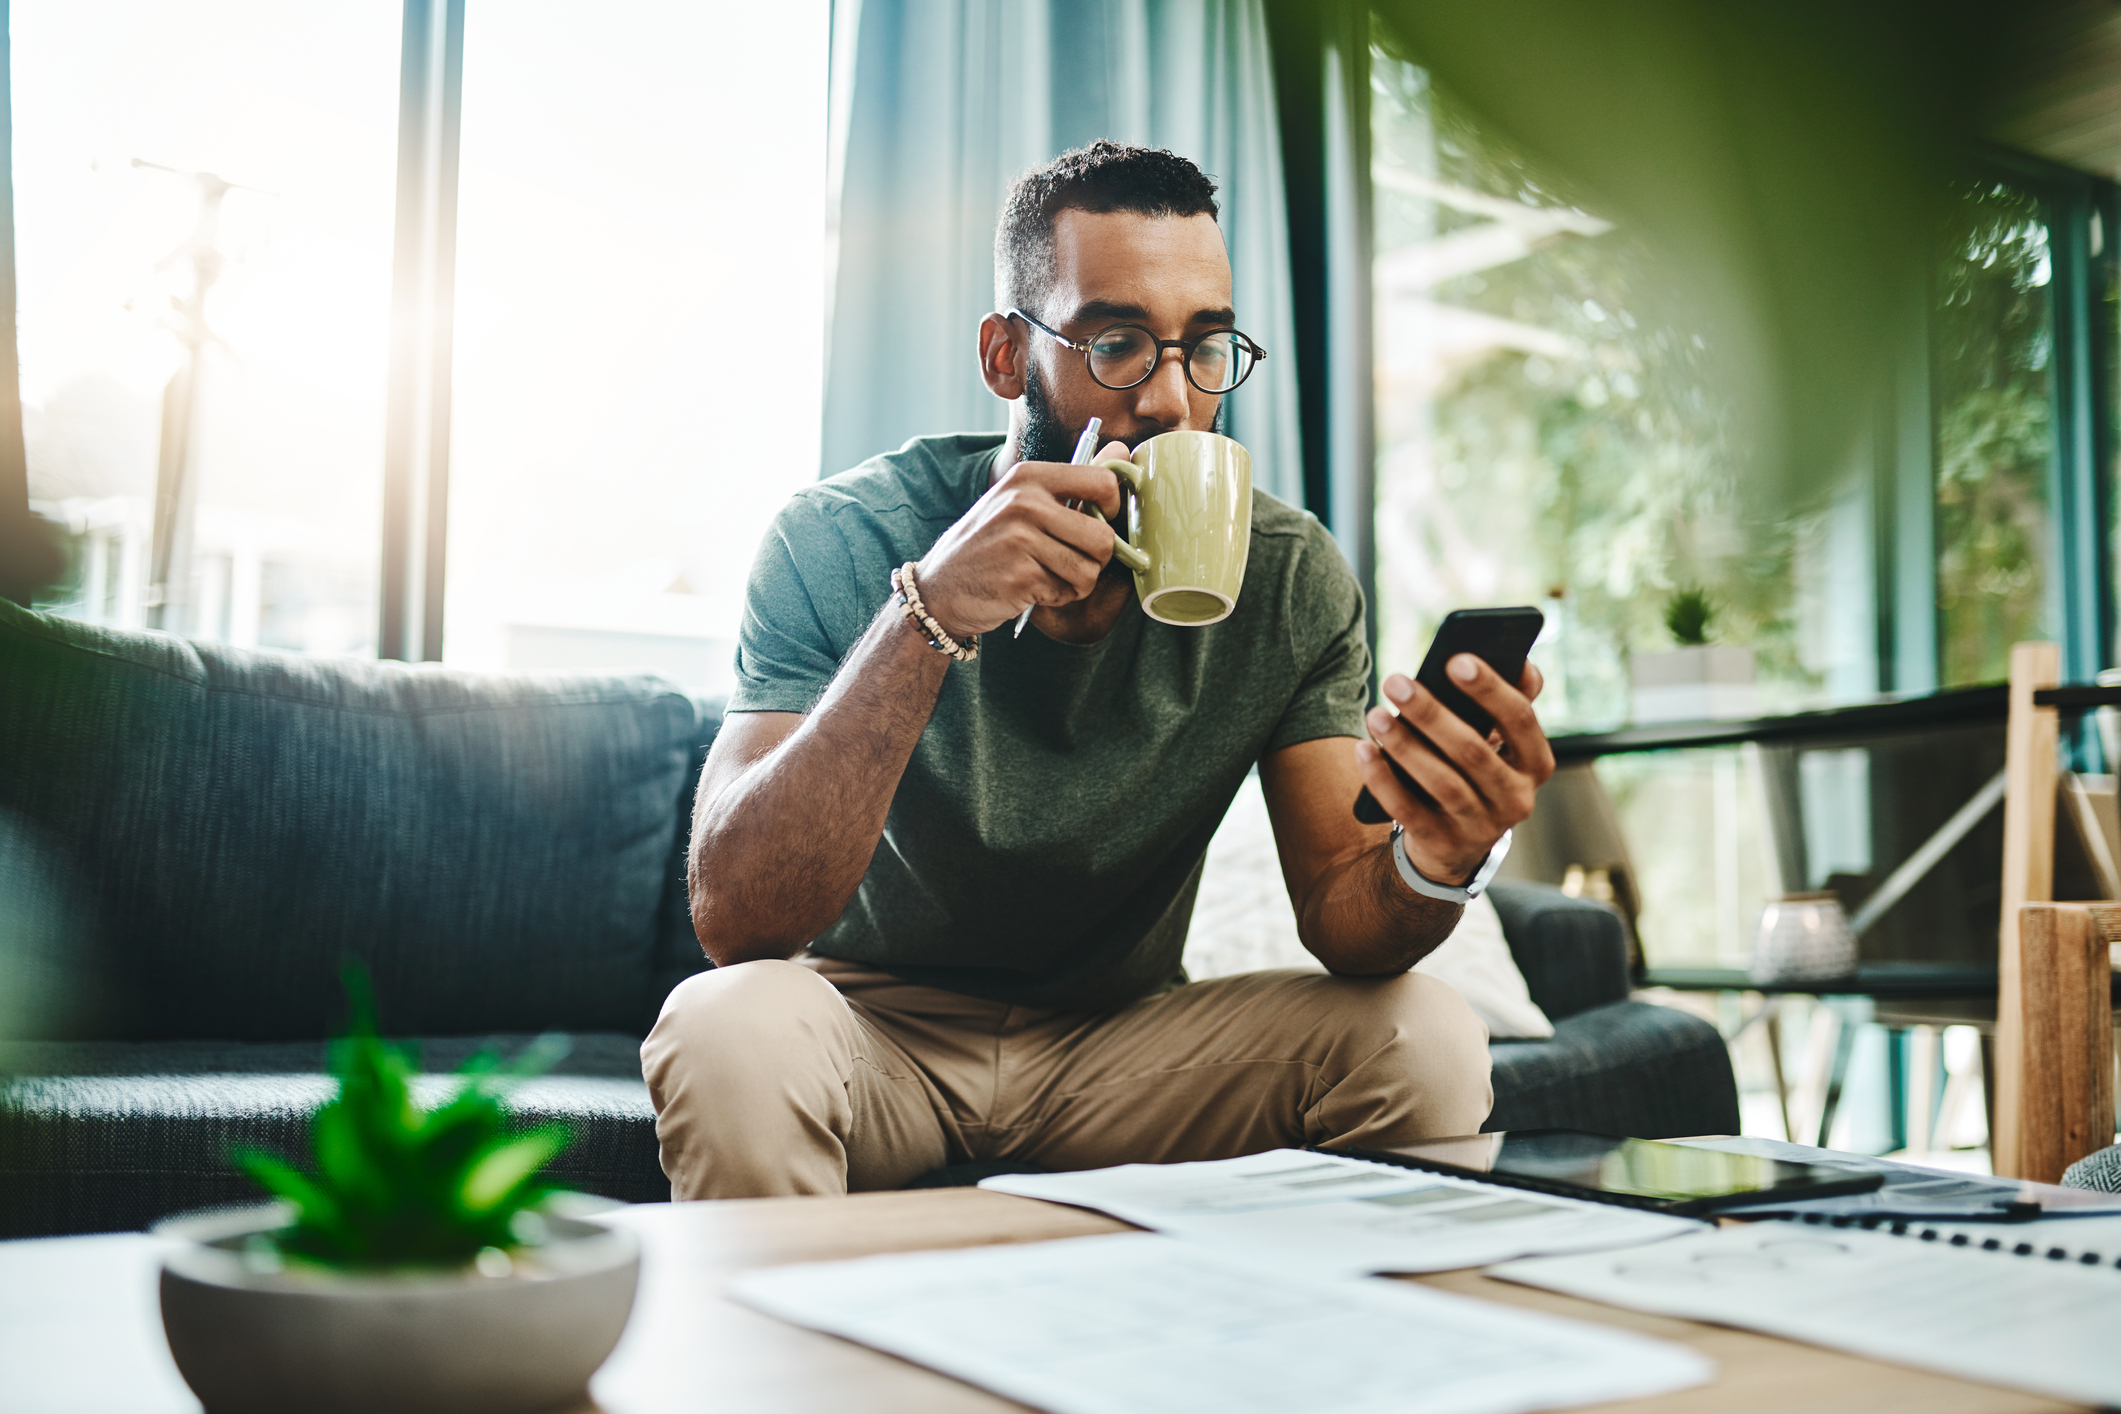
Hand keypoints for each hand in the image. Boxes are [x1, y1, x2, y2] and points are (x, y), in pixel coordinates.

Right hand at [915, 441, 1129, 637]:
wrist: (940, 587)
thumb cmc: (989, 544)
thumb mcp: (1021, 501)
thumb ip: (1072, 480)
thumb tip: (1122, 449)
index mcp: (1029, 476)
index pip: (1102, 481)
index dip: (1113, 509)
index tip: (1099, 522)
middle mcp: (1024, 502)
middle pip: (1103, 538)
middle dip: (1096, 560)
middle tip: (1072, 562)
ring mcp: (1020, 540)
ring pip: (1089, 570)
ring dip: (1076, 583)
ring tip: (1048, 576)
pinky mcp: (1020, 576)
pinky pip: (1066, 592)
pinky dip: (1056, 597)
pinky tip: (1031, 589)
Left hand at [1354, 656, 1554, 883]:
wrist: (1455, 843)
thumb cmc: (1476, 771)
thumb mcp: (1500, 741)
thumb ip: (1512, 700)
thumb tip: (1523, 659)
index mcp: (1536, 763)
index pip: (1520, 720)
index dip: (1490, 689)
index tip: (1455, 659)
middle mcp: (1517, 798)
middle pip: (1472, 751)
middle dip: (1431, 713)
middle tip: (1395, 681)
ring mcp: (1481, 827)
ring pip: (1441, 782)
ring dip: (1404, 745)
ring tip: (1374, 714)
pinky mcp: (1444, 844)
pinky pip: (1408, 810)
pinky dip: (1382, 779)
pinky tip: (1363, 749)